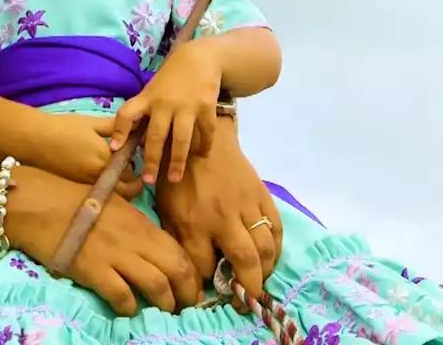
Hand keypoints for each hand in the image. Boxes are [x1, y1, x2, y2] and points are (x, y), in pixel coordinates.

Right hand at [7, 165, 201, 315]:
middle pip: (177, 269)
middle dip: (187, 294)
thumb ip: (135, 221)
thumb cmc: (73, 199)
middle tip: (187, 308)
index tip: (192, 289)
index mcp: (141, 223)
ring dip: (165, 304)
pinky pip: (122, 295)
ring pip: (156, 285)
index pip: (179, 251)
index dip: (191, 275)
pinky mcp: (94, 270)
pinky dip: (130, 308)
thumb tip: (151, 236)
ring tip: (165, 313)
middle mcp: (135, 239)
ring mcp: (115, 254)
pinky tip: (130, 311)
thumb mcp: (114, 202)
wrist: (39, 203)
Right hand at [29, 114, 140, 197]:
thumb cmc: (63, 128)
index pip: (133, 173)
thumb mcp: (92, 123)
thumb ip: (114, 127)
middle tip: (134, 176)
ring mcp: (86, 186)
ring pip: (112, 195)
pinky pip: (97, 194)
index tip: (139, 163)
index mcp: (106, 158)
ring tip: (117, 177)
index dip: (139, 169)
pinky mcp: (76, 189)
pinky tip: (100, 179)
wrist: (34, 139)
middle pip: (126, 191)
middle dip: (133, 186)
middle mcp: (99, 176)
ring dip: (118, 189)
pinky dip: (104, 190)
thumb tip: (134, 128)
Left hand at [109, 40, 220, 184]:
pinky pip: (205, 132)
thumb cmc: (171, 78)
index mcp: (147, 98)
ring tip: (174, 178)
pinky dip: (204, 146)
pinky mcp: (206, 107)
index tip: (115, 149)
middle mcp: (165, 103)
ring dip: (177, 160)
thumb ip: (143, 111)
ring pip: (181, 139)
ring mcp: (187, 106)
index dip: (119, 131)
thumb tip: (128, 140)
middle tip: (149, 180)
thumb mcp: (152, 89)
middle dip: (152, 160)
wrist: (200, 58)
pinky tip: (201, 156)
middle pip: (156, 135)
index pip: (127, 113)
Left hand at [155, 120, 280, 305]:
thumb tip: (189, 270)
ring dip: (265, 272)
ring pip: (266, 248)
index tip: (206, 289)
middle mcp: (223, 218)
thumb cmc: (177, 176)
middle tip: (245, 302)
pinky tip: (269, 258)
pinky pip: (276, 228)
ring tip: (258, 282)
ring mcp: (246, 207)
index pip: (204, 266)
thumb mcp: (166, 209)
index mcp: (193, 222)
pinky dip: (276, 248)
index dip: (205, 284)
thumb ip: (178, 239)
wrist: (202, 139)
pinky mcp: (261, 196)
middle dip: (249, 288)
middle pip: (246, 262)